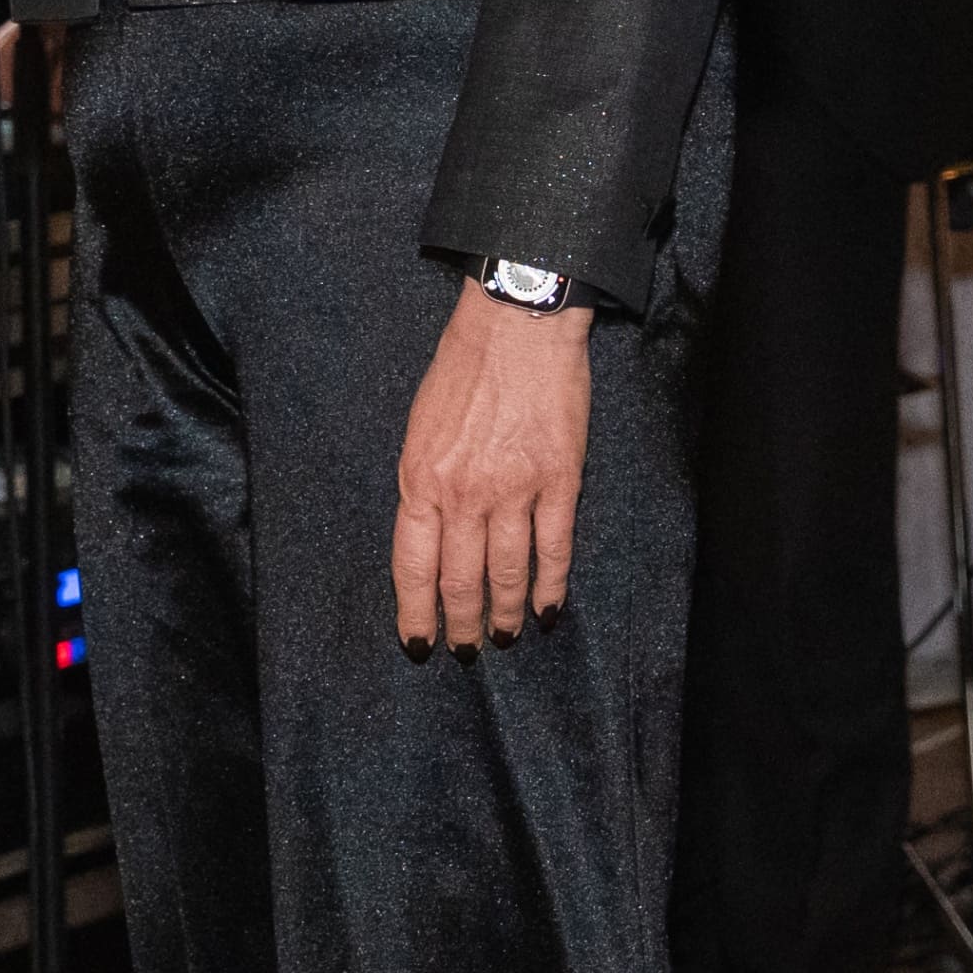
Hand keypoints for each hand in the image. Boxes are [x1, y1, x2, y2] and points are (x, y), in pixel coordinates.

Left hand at [393, 275, 592, 650]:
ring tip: (502, 638)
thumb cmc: (464, 366)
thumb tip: (431, 535)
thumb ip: (425, 483)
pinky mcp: (559, 480)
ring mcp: (514, 489)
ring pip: (506, 573)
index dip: (415, 613)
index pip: (412, 567)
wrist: (517, 322)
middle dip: (460, 624)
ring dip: (503, 614)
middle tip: (465, 651)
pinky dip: (551, 586)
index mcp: (421, 479)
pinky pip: (554, 548)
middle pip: (459, 580)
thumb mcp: (421, 427)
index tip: (418, 643)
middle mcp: (463, 493)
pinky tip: (547, 610)